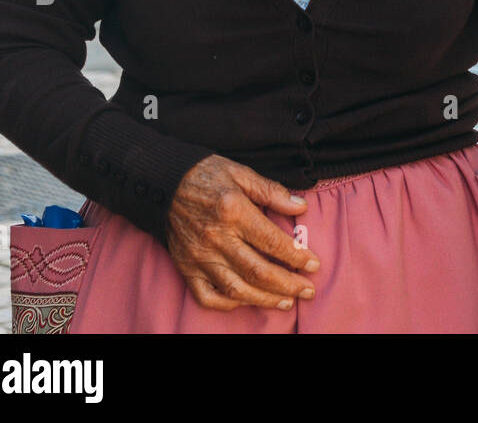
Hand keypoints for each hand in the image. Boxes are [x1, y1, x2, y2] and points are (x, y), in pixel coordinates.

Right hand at [165, 154, 319, 311]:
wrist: (163, 183)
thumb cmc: (207, 174)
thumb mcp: (242, 172)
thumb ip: (272, 191)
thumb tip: (301, 207)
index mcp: (234, 212)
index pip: (272, 241)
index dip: (297, 256)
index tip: (315, 265)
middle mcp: (217, 238)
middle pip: (258, 271)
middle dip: (288, 285)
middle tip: (308, 291)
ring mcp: (199, 257)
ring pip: (236, 289)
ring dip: (265, 299)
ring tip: (286, 302)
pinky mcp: (186, 268)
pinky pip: (207, 296)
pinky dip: (228, 303)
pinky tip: (247, 300)